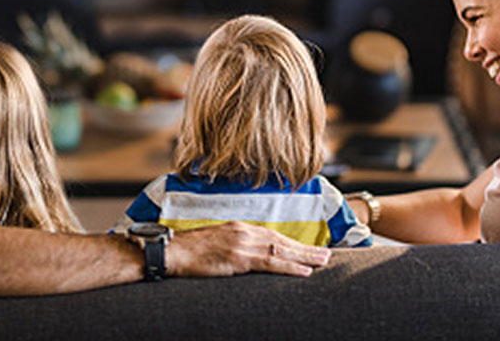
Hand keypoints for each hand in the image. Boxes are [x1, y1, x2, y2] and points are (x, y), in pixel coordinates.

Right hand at [166, 221, 329, 277]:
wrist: (173, 251)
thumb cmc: (191, 251)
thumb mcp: (218, 242)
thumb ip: (236, 245)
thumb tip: (251, 255)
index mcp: (240, 228)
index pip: (273, 235)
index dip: (293, 243)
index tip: (309, 249)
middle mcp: (244, 232)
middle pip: (282, 240)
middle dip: (306, 249)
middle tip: (327, 254)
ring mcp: (242, 244)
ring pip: (280, 250)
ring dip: (304, 257)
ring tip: (322, 262)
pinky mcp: (238, 258)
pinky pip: (269, 263)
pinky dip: (288, 267)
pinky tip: (303, 271)